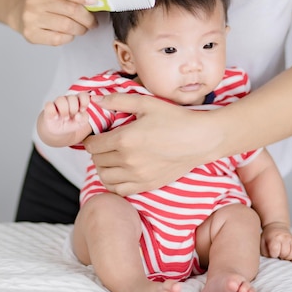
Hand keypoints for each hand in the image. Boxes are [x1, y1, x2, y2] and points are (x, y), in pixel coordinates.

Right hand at [14, 0, 97, 45]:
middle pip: (69, 9)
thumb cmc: (45, 1)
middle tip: (93, 22)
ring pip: (66, 25)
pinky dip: (69, 37)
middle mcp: (33, 0)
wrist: (19, 11)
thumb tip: (96, 4)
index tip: (94, 2)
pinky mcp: (31, 34)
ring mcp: (30, 18)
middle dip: (87, 17)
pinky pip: (58, 38)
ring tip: (83, 28)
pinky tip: (69, 34)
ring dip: (81, 29)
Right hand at [40, 92, 91, 137]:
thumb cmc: (72, 122)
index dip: (84, 102)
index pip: (83, 95)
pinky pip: (49, 105)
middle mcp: (68, 99)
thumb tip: (78, 115)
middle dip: (73, 109)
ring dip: (64, 111)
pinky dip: (53, 112)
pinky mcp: (49, 107)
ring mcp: (58, 102)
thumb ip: (84, 118)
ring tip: (65, 118)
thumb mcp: (82, 122)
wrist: (60, 130)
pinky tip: (56, 117)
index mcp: (78, 100)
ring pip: (60, 100)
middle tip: (72, 116)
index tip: (82, 110)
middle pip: (72, 98)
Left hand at [82, 93, 218, 195]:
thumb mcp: (146, 103)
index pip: (92, 145)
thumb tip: (96, 101)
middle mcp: (128, 160)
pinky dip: (113, 182)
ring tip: (111, 158)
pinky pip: (119, 190)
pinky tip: (119, 172)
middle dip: (97, 151)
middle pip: (97, 160)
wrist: (200, 140)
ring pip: (104, 177)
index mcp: (125, 139)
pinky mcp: (147, 185)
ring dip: (103, 167)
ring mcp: (137, 175)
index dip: (91, 139)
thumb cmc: (175, 119)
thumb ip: (118, 100)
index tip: (97, 135)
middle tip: (105, 144)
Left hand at [260, 222, 291, 261]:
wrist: (276, 227)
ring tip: (285, 256)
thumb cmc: (268, 238)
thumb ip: (265, 252)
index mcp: (274, 237)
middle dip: (281, 256)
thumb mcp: (262, 243)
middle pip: (286, 253)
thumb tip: (272, 259)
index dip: (273, 254)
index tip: (272, 253)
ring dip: (290, 257)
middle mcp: (285, 237)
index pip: (275, 251)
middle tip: (279, 255)